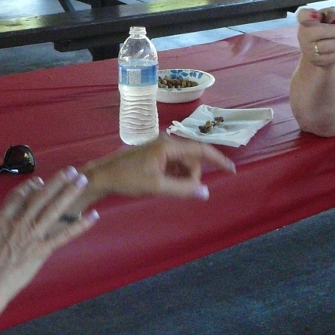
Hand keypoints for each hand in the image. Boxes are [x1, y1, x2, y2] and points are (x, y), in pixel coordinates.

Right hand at [0, 168, 96, 312]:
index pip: (17, 196)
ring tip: (82, 181)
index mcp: (1, 220)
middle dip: (57, 182)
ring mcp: (30, 236)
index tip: (39, 181)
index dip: (30, 187)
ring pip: (53, 209)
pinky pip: (64, 235)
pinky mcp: (40, 251)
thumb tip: (3, 231)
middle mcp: (18, 223)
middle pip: (40, 197)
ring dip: (69, 193)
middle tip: (71, 170)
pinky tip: (93, 216)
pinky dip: (80, 225)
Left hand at [84, 136, 233, 199]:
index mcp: (168, 145)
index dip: (219, 160)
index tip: (232, 171)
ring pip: (184, 161)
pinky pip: (174, 162)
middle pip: (193, 158)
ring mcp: (160, 146)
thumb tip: (206, 193)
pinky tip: (166, 184)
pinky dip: (176, 174)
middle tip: (184, 191)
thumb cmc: (128, 179)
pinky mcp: (154, 153)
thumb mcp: (157, 186)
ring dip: (184, 176)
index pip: (201, 150)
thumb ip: (183, 189)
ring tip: (172, 188)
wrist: (103, 176)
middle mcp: (166, 141)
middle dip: (193, 175)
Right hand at [296, 6, 334, 67]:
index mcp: (305, 20)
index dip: (308, 15)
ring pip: (328, 46)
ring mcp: (308, 50)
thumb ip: (333, 13)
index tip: (315, 14)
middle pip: (321, 32)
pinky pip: (332, 57)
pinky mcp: (316, 61)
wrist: (323, 48)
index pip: (303, 16)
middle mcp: (303, 35)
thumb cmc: (326, 26)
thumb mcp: (330, 15)